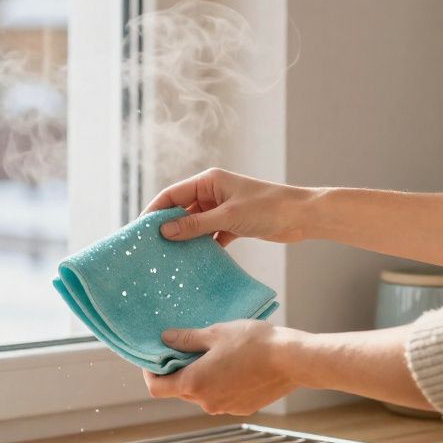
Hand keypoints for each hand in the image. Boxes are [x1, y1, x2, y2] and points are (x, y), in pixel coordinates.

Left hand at [142, 321, 303, 414]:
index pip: (157, 388)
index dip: (151, 373)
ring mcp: (226, 408)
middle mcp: (207, 402)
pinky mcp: (243, 408)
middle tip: (187, 348)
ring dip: (202, 377)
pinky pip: (223, 396)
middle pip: (180, 390)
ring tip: (217, 354)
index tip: (154, 358)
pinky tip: (237, 365)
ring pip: (203, 394)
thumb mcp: (215, 333)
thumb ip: (187, 339)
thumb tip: (165, 339)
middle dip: (179, 371)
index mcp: (195, 383)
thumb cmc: (253, 343)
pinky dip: (222, 383)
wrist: (292, 360)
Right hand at [144, 168, 316, 245]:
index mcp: (209, 180)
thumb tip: (164, 231)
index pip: (172, 194)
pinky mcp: (232, 225)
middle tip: (151, 248)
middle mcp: (213, 192)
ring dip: (185, 240)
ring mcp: (222, 209)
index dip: (154, 211)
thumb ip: (196, 225)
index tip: (139, 230)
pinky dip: (203, 247)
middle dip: (168, 228)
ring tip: (168, 258)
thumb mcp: (227, 217)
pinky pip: (210, 236)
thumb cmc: (267, 208)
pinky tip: (193, 262)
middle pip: (182, 210)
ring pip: (196, 225)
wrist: (302, 216)